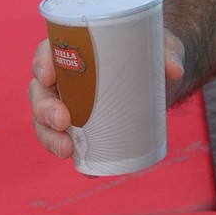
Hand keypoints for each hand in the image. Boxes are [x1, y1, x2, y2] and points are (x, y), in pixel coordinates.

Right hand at [29, 30, 185, 156]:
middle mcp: (64, 77)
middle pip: (40, 92)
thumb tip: (175, 69)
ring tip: (67, 150)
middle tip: (62, 121)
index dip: (41, 63)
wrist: (159, 76)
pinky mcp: (82, 126)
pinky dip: (75, 156)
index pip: (46, 52)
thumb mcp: (161, 45)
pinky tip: (85, 169)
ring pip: (45, 121)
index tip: (48, 77)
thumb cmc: (151, 52)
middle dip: (43, 108)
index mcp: (74, 49)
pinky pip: (68, 142)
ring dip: (49, 137)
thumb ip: (169, 50)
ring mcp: (69, 103)